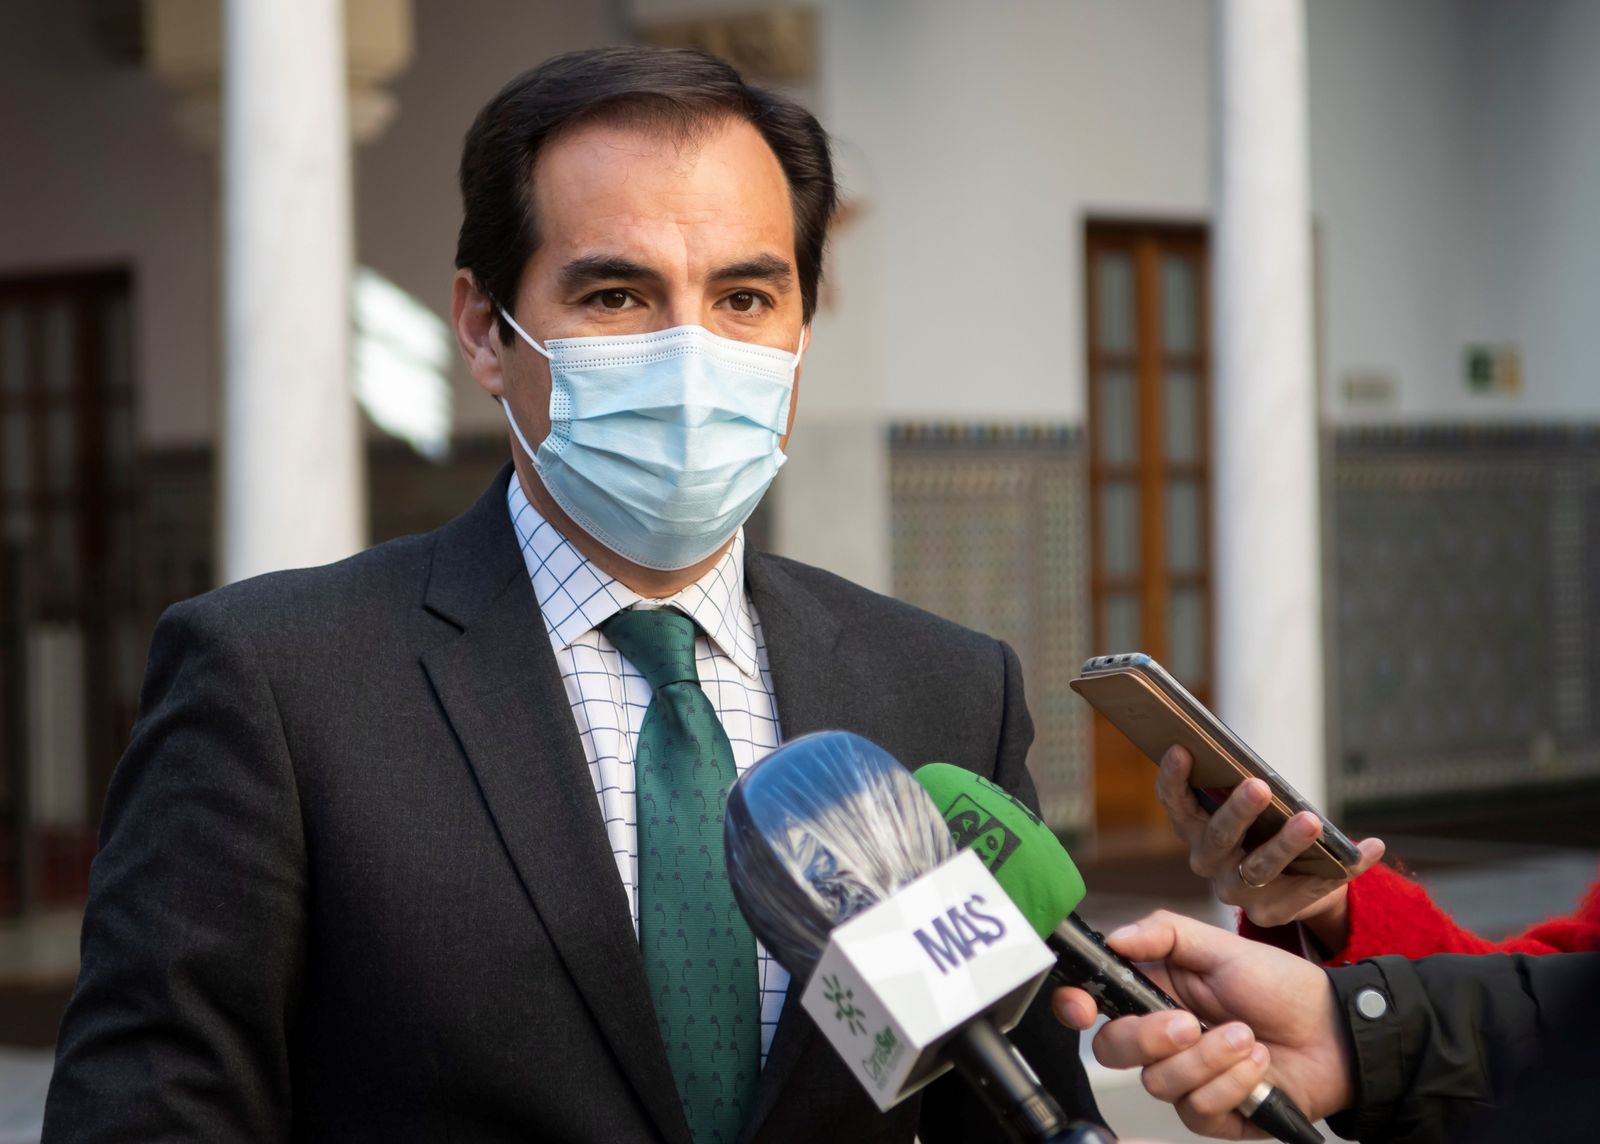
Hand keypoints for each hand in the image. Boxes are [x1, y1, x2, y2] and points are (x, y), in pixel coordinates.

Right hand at [1051, 910, 1353, 1139]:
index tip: (1082, 1006)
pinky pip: (1199, 1110)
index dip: (1074, 1007)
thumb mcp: (1221, 945)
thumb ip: (1163, 933)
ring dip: (1208, 1058)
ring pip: (1159, 1083)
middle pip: (1113, 1051)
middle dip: (1148, 1038)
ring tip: (1246, 1037)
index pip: (1093, 1006)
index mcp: (1153, 994)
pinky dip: (1232, 1083)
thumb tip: (1115, 937)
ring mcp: (1186, 1081)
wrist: (1336, 1032)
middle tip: (1189, 1021)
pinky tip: (1257, 1064)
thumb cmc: (1280, 986)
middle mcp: (1161, 1041)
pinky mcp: (1215, 1116)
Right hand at [1157, 746, 1384, 943]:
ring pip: (1259, 868)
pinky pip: (1311, 890)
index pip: (1175, 804)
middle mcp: (1209, 862)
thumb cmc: (1264, 826)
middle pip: (1218, 838)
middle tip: (1259, 786)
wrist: (1291, 882)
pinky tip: (1372, 847)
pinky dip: (1346, 867)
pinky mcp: (1273, 912)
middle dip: (1238, 811)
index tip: (1182, 749)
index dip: (1173, 779)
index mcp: (1194, 829)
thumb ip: (1238, 785)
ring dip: (1286, 843)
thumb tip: (1248, 759)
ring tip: (1311, 820)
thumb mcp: (1245, 805)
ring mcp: (1239, 892)